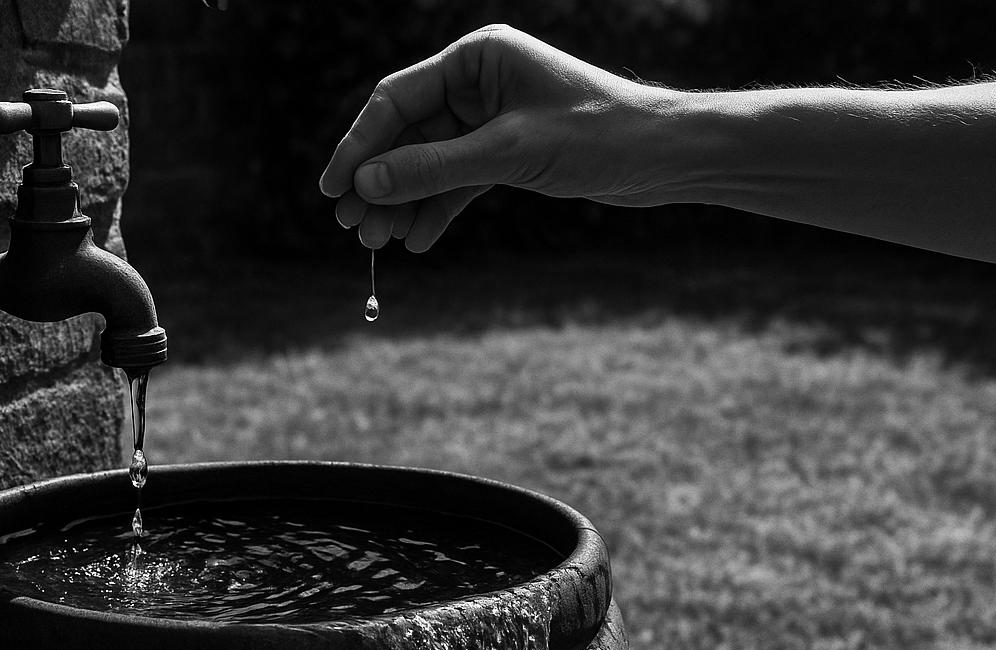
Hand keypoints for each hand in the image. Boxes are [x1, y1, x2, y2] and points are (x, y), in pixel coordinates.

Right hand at [318, 25, 673, 250]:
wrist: (663, 157)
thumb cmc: (597, 135)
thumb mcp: (508, 153)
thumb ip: (434, 169)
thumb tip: (368, 184)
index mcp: (476, 57)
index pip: (396, 99)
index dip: (359, 146)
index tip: (333, 190)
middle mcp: (478, 83)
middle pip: (407, 135)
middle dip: (380, 183)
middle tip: (353, 229)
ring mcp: (491, 120)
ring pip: (429, 164)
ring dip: (403, 204)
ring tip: (379, 245)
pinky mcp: (508, 155)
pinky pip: (457, 183)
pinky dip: (436, 211)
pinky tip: (416, 242)